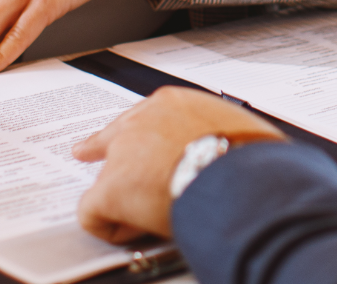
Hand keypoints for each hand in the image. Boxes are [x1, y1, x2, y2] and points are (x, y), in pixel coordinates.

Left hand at [73, 87, 284, 242]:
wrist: (242, 179)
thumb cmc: (252, 159)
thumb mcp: (240, 130)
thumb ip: (222, 135)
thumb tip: (237, 153)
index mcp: (174, 104)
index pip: (145, 115)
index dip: (136, 130)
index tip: (127, 134)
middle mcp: (143, 121)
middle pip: (113, 137)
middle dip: (99, 148)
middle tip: (84, 151)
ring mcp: (123, 154)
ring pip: (109, 179)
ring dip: (126, 198)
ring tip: (153, 217)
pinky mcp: (111, 189)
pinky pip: (93, 212)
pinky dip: (109, 226)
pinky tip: (129, 232)